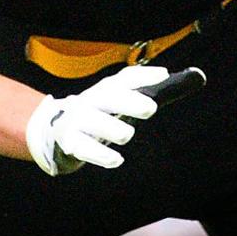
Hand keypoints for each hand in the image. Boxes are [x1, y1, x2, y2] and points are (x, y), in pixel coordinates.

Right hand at [24, 63, 168, 174]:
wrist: (58, 130)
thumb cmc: (98, 115)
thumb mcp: (117, 102)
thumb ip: (144, 93)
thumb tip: (178, 77)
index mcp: (106, 89)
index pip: (124, 78)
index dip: (144, 75)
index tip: (164, 77)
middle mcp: (91, 100)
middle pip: (109, 96)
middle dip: (129, 101)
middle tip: (151, 108)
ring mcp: (78, 119)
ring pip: (94, 121)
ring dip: (112, 128)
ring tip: (126, 135)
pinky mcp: (69, 140)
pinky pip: (84, 147)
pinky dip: (101, 154)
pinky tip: (116, 160)